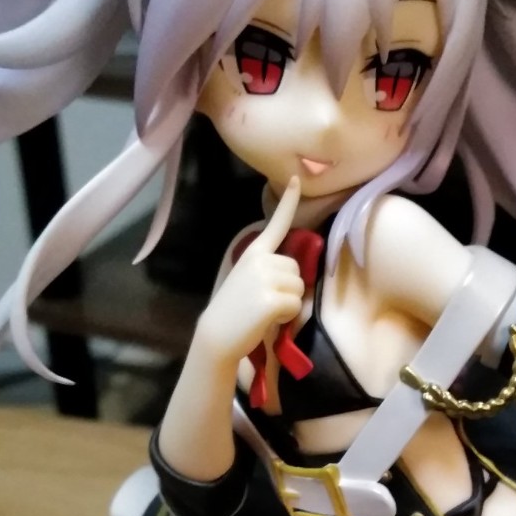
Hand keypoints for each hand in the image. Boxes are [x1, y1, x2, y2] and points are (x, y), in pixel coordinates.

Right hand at [193, 176, 304, 370]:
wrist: (216, 335)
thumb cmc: (235, 312)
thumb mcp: (249, 281)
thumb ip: (269, 271)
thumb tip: (293, 276)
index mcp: (254, 253)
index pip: (275, 225)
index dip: (288, 202)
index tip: (297, 180)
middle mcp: (260, 259)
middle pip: (297, 268)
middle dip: (289, 288)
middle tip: (266, 302)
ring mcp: (265, 277)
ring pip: (299, 287)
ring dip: (289, 304)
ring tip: (265, 311)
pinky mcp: (270, 298)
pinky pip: (296, 305)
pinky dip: (287, 317)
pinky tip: (267, 320)